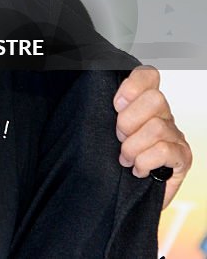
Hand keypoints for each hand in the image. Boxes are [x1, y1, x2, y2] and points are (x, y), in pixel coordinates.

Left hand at [114, 65, 191, 208]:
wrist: (123, 195)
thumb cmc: (110, 160)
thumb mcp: (102, 130)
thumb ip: (102, 111)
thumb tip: (88, 93)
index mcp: (143, 104)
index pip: (148, 76)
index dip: (132, 86)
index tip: (116, 105)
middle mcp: (163, 116)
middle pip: (155, 99)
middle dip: (128, 121)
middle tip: (119, 137)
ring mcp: (175, 136)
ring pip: (157, 127)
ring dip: (133, 147)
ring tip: (125, 158)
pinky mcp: (182, 158)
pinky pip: (163, 151)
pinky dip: (145, 162)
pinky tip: (139, 169)